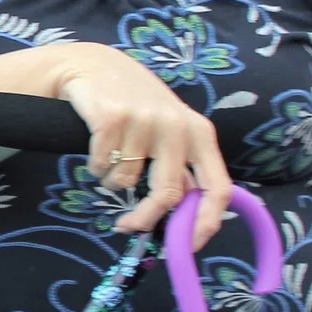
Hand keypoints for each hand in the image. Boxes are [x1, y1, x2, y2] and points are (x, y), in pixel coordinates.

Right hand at [47, 43, 231, 242]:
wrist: (93, 65)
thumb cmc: (136, 104)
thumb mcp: (169, 130)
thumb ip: (181, 167)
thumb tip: (187, 220)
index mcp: (200, 133)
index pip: (218, 187)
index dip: (207, 222)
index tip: (190, 246)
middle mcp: (177, 126)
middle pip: (167, 194)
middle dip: (144, 219)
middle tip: (127, 227)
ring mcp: (144, 120)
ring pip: (125, 181)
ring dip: (112, 180)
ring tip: (110, 156)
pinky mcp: (111, 117)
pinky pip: (100, 166)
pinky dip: (94, 165)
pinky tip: (96, 145)